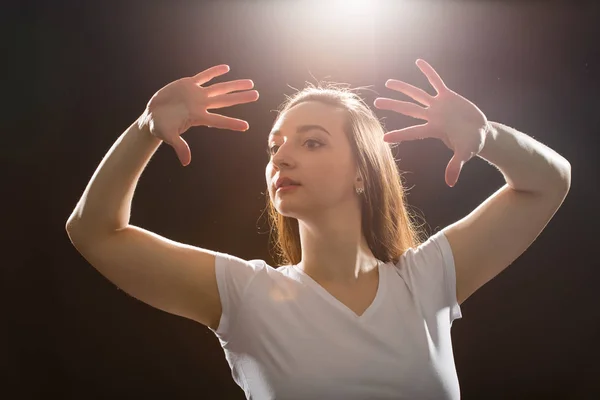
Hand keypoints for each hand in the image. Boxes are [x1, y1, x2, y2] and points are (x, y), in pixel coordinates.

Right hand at [140, 64, 258, 165]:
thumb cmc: (160, 128)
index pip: (218, 121)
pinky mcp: (188, 84)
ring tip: (250, 83)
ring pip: (219, 88)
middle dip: (240, 98)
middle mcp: (201, 105)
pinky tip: (226, 68)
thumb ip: (179, 147)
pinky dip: (214, 72)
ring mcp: (196, 94)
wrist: (152, 116)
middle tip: (256, 95)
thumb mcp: (168, 136)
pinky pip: (204, 76)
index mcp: (198, 118)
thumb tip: (186, 162)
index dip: (231, 123)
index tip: (246, 126)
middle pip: (225, 101)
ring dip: (234, 85)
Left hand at [374, 59, 489, 186]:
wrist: (481, 133)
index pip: (413, 132)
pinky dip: (429, 72)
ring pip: (417, 94)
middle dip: (393, 106)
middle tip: (376, 102)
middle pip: (408, 109)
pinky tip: (419, 62)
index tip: (383, 138)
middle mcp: (432, 116)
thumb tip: (451, 183)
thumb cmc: (471, 145)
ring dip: (403, 88)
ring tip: (388, 82)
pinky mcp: (448, 96)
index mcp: (434, 130)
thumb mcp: (465, 154)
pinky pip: (436, 81)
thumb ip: (456, 166)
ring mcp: (438, 105)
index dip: (399, 134)